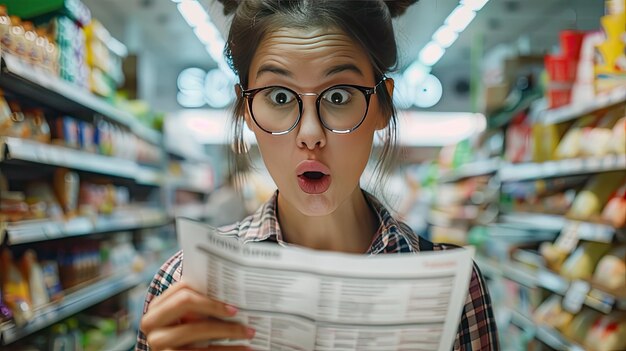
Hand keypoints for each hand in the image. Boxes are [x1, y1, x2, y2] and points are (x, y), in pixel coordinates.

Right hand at [140, 281, 254, 349]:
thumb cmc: (189, 335)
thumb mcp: (191, 318)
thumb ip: (201, 303)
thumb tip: (233, 290)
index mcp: (157, 306)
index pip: (182, 287)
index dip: (207, 291)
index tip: (231, 298)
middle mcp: (151, 323)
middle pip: (185, 302)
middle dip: (214, 305)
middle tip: (238, 311)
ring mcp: (157, 341)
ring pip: (196, 329)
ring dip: (228, 330)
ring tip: (250, 332)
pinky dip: (228, 350)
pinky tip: (245, 349)